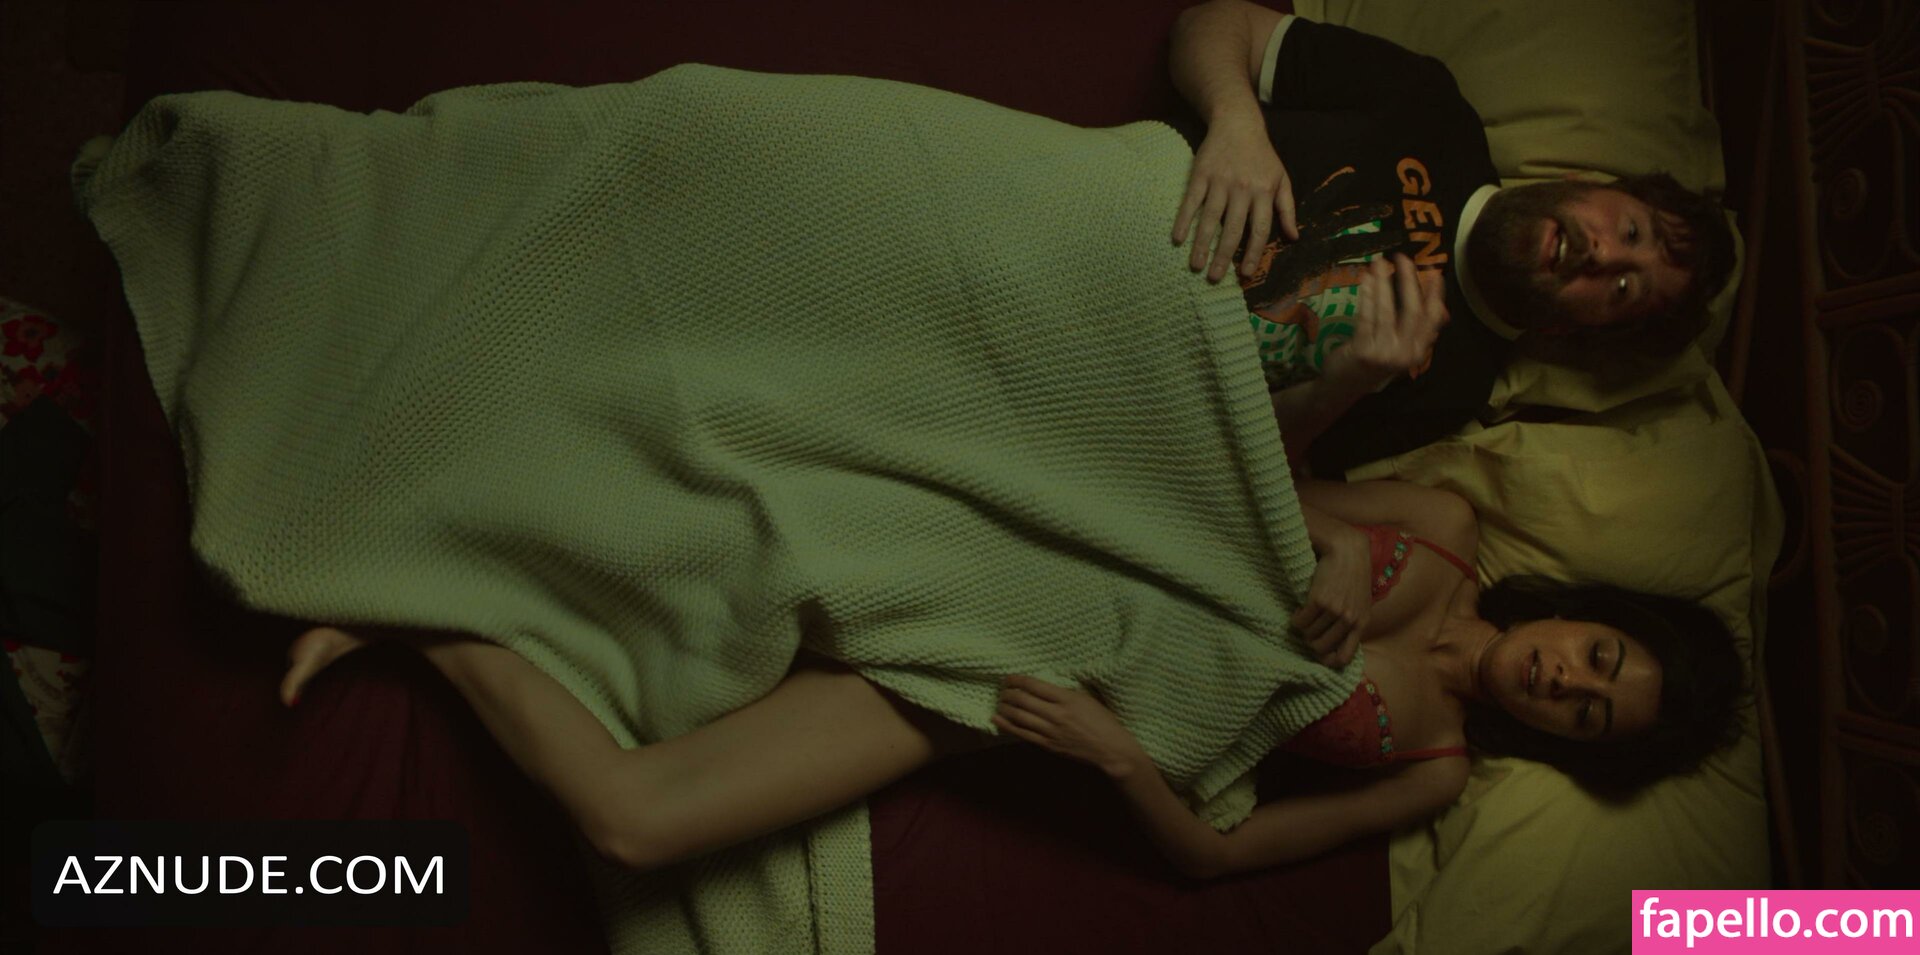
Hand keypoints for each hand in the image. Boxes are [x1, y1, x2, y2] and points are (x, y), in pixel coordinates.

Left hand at [993, 674, 1149, 779]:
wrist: (1110, 749)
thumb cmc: (1103, 721)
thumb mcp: (1086, 698)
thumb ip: (1064, 692)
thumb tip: (1043, 685)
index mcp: (1066, 698)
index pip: (1034, 685)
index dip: (1017, 680)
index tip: (1009, 677)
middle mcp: (1056, 714)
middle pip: (1022, 700)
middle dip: (1008, 692)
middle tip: (1003, 689)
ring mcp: (1050, 731)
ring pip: (1019, 716)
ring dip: (1005, 707)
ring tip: (1000, 701)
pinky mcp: (1047, 745)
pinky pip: (1022, 734)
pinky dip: (1006, 725)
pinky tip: (996, 718)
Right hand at [1172, 116, 1297, 282]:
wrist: (1238, 123)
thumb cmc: (1262, 156)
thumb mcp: (1281, 179)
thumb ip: (1287, 209)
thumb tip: (1293, 237)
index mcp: (1264, 192)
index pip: (1259, 229)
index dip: (1253, 253)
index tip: (1245, 274)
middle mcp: (1242, 189)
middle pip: (1232, 229)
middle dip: (1223, 256)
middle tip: (1214, 278)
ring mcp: (1220, 182)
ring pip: (1210, 218)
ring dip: (1201, 244)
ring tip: (1195, 265)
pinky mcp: (1201, 174)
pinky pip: (1191, 201)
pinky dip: (1183, 220)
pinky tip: (1178, 238)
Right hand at [1291, 525, 1370, 667]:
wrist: (1346, 549)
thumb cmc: (1352, 574)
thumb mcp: (1360, 601)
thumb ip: (1353, 621)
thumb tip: (1336, 645)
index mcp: (1361, 622)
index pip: (1344, 657)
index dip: (1328, 660)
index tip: (1318, 653)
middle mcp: (1349, 619)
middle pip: (1321, 647)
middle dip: (1310, 641)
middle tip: (1308, 629)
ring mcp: (1334, 611)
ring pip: (1309, 635)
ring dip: (1302, 628)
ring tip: (1304, 615)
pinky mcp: (1319, 601)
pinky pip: (1300, 622)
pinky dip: (1296, 618)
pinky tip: (1299, 609)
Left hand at [1329, 254, 1447, 384]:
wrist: (1346, 386)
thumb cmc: (1376, 361)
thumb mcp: (1401, 350)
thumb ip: (1418, 331)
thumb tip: (1441, 307)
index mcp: (1418, 351)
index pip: (1432, 319)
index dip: (1435, 295)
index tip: (1435, 272)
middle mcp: (1405, 353)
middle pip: (1412, 311)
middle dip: (1408, 281)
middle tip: (1403, 258)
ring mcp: (1383, 353)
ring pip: (1386, 310)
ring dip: (1383, 283)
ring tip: (1379, 262)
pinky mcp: (1362, 350)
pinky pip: (1366, 317)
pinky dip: (1367, 296)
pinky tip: (1366, 280)